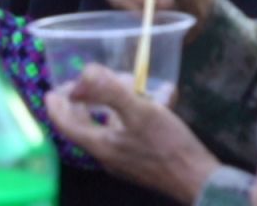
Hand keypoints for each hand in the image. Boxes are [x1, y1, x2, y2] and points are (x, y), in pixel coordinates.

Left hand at [45, 66, 220, 200]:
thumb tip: (84, 74)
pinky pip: (131, 132)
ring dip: (115, 103)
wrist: (203, 182)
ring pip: (111, 126)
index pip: (64, 125)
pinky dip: (137, 113)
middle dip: (85, 100)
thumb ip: (109, 91)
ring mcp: (126, 160)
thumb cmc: (169, 147)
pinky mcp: (144, 160)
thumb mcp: (140, 112)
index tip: (52, 90)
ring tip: (130, 83)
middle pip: (84, 125)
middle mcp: (108, 155)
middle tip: (89, 82)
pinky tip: (160, 97)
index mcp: (100, 145)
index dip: (55, 106)